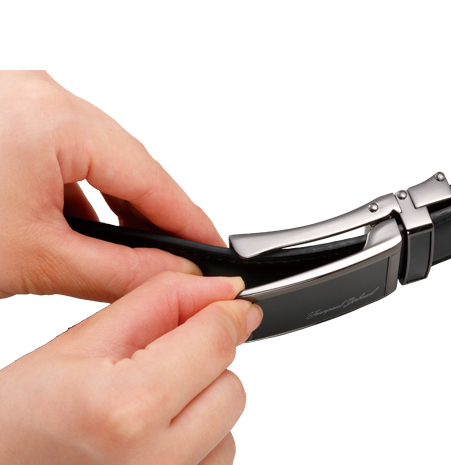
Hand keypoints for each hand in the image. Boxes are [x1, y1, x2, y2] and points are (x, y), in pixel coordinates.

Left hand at [0, 71, 224, 301]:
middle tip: (181, 256)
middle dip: (157, 215)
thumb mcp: (36, 258)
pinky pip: (71, 155)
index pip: (149, 178)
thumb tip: (172, 271)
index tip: (212, 248)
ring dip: (122, 207)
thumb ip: (117, 270)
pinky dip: (89, 193)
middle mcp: (43, 100)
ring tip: (138, 248)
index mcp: (54, 120)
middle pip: (129, 165)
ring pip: (102, 161)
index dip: (188, 220)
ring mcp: (28, 107)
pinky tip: (91, 227)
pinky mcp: (15, 122)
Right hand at [0, 272, 261, 463]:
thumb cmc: (22, 417)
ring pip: (228, 424)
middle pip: (232, 386)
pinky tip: (152, 435)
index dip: (226, 313)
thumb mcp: (83, 341)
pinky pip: (217, 457)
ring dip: (200, 403)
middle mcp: (158, 461)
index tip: (227, 304)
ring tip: (144, 407)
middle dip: (204, 362)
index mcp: (130, 407)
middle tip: (154, 365)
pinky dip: (197, 437)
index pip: (217, 341)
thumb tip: (222, 290)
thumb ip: (161, 302)